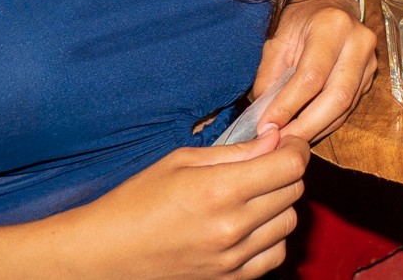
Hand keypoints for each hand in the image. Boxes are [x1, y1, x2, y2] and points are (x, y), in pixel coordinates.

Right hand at [60, 127, 308, 279]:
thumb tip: (275, 137)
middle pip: (294, 190)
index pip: (290, 164)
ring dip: (281, 203)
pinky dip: (272, 237)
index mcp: (219, 189)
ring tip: (256, 194)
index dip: (296, 146)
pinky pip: (275, 254)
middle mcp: (232, 226)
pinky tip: (252, 225)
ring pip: (289, 222)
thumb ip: (236, 150)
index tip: (288, 141)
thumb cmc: (136, 201)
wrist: (106, 254)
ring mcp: (232, 257)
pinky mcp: (229, 278)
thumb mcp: (182, 160)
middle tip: (267, 163)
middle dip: (287, 170)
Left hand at [248, 0, 377, 142]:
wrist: (332, 2)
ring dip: (316, 128)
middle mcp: (358, 42)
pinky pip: (350, 107)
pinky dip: (326, 123)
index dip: (288, 106)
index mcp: (333, 26)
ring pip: (346, 107)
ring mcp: (370, 60)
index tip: (266, 126)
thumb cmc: (302, 19)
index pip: (311, 76)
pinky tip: (307, 129)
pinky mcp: (371, 76)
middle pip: (336, 97)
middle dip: (306, 126)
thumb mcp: (278, 38)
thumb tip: (264, 116)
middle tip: (280, 142)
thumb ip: (269, 76)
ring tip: (290, 139)